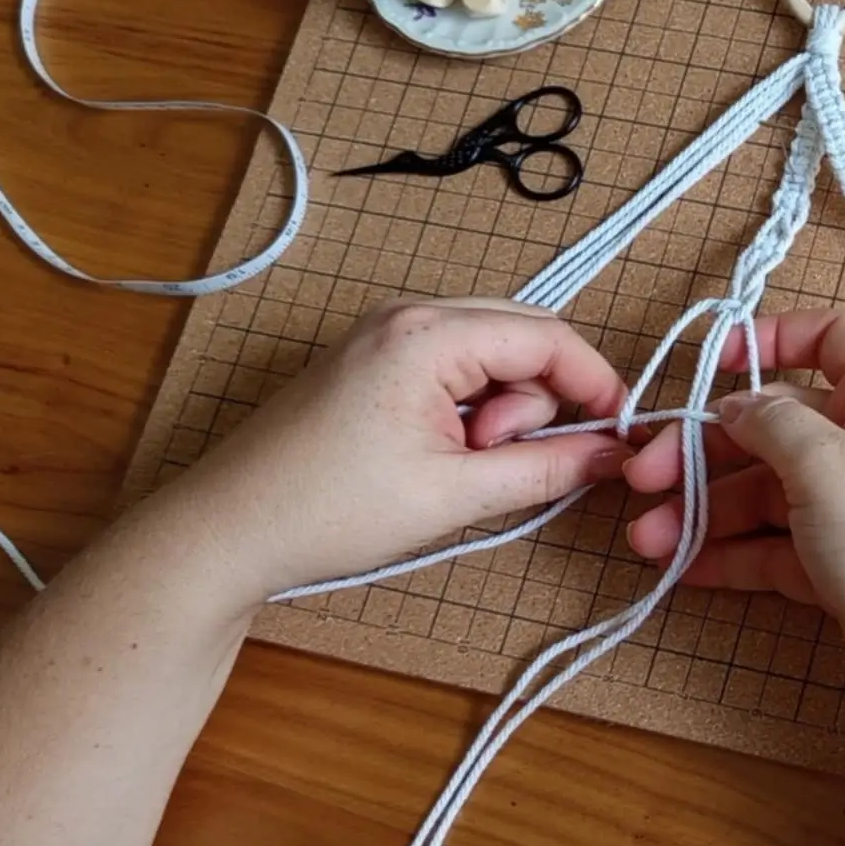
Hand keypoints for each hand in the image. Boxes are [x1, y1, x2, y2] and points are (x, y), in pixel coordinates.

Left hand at [157, 298, 630, 604]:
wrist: (225, 531)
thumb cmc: (328, 511)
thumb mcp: (453, 496)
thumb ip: (543, 468)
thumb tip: (610, 455)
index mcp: (428, 334)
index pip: (547, 336)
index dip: (594, 383)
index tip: (620, 432)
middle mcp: (408, 314)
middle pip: (521, 334)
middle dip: (537, 399)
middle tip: (502, 460)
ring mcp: (384, 332)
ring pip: (489, 351)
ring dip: (498, 407)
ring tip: (460, 465)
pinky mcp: (370, 358)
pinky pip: (452, 365)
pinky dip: (468, 406)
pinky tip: (442, 455)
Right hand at [623, 310, 844, 693]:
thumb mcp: (826, 462)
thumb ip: (772, 423)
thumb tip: (736, 405)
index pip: (832, 339)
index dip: (775, 337)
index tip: (717, 361)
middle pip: (773, 426)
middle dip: (706, 450)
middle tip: (645, 478)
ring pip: (764, 491)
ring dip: (704, 511)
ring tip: (648, 541)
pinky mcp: (835, 562)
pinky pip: (771, 544)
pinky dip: (728, 552)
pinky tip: (682, 566)